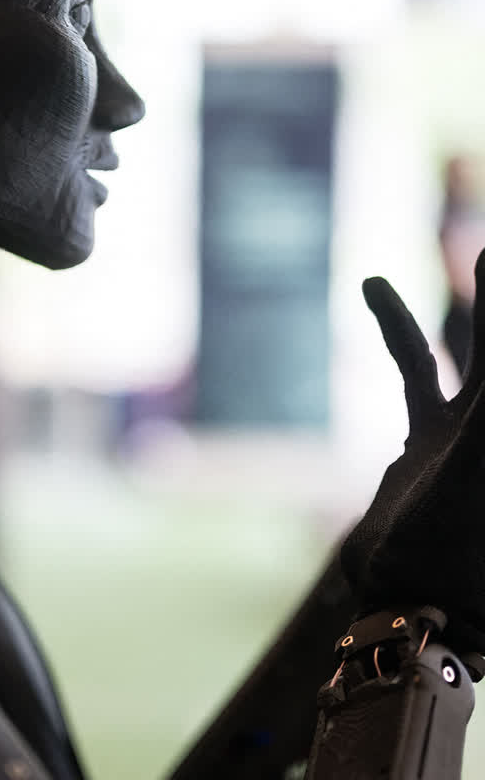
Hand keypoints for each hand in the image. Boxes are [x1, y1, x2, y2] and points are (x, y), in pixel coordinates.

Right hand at [341, 250, 484, 654]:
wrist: (408, 598)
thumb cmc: (453, 540)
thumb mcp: (475, 462)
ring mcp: (468, 427)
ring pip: (475, 346)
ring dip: (479, 301)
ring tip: (479, 249)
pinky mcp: (429, 437)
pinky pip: (415, 368)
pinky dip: (396, 327)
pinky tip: (372, 286)